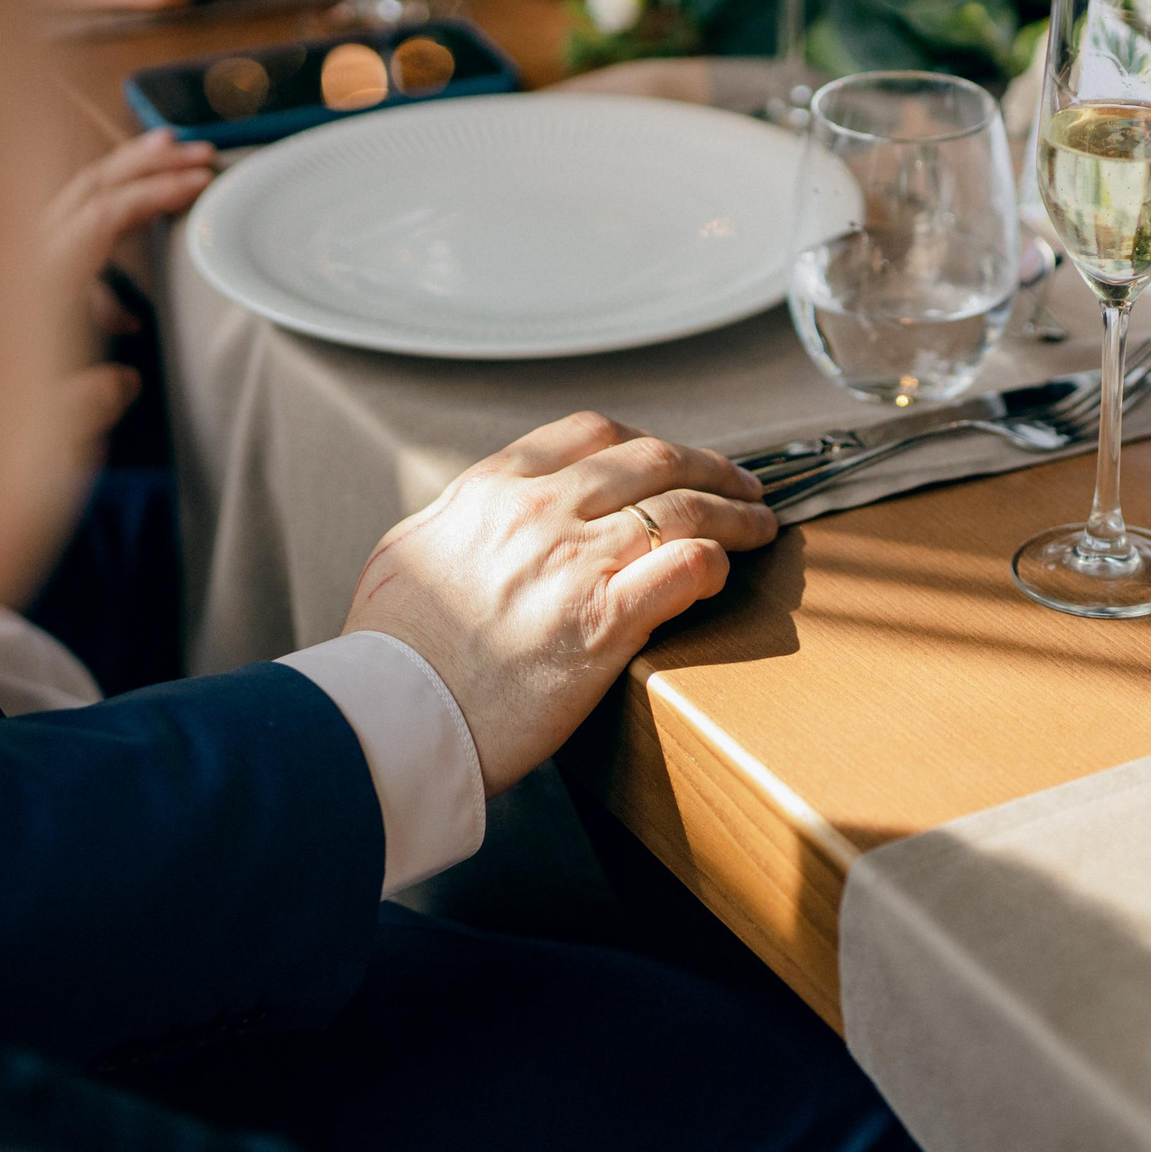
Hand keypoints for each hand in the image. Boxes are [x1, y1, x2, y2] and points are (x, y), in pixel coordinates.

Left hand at [37, 130, 212, 464]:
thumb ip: (83, 403)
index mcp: (23, 289)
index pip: (96, 218)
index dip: (150, 195)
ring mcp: (3, 268)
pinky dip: (95, 218)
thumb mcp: (36, 435)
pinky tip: (128, 248)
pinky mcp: (5, 285)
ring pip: (64, 200)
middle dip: (143, 165)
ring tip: (166, 156)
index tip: (199, 185)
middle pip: (80, 189)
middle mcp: (7, 265)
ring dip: (120, 176)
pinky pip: (54, 232)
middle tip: (197, 154)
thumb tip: (123, 381)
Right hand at [343, 412, 777, 795]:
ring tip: (760, 523)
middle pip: (651, 460)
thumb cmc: (392, 652)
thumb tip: (486, 513)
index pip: (589, 435)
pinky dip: (716, 562)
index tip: (669, 458)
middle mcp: (538, 511)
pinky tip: (726, 570)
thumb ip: (460, 520)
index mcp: (491, 489)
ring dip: (734, 511)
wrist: (390, 717)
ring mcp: (575, 562)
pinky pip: (686, 569)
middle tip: (741, 483)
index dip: (645, 442)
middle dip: (708, 465)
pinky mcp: (604, 622)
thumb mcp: (407, 553)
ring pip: (683, 508)